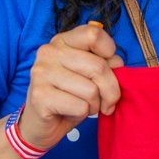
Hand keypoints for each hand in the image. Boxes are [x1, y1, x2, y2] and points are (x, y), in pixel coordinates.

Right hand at [18, 24, 124, 148]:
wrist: (41, 124)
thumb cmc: (70, 96)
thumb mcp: (90, 75)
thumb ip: (106, 64)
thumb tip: (118, 65)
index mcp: (63, 41)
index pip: (94, 34)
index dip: (109, 53)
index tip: (109, 69)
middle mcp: (49, 51)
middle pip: (98, 66)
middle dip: (111, 90)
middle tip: (107, 102)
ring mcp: (42, 72)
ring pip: (91, 90)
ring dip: (94, 104)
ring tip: (83, 106)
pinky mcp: (40, 96)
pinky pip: (80, 106)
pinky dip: (82, 114)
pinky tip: (70, 112)